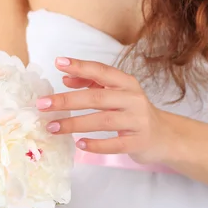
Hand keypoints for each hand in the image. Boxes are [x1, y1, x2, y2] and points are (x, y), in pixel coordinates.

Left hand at [36, 57, 171, 163]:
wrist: (165, 135)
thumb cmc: (132, 112)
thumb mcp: (115, 93)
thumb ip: (92, 83)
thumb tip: (66, 78)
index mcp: (126, 83)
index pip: (101, 71)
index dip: (80, 66)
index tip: (58, 63)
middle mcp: (133, 99)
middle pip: (96, 97)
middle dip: (66, 100)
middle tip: (42, 104)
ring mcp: (137, 121)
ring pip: (103, 120)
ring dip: (74, 123)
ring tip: (52, 127)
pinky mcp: (138, 142)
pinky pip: (115, 144)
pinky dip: (96, 144)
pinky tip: (79, 144)